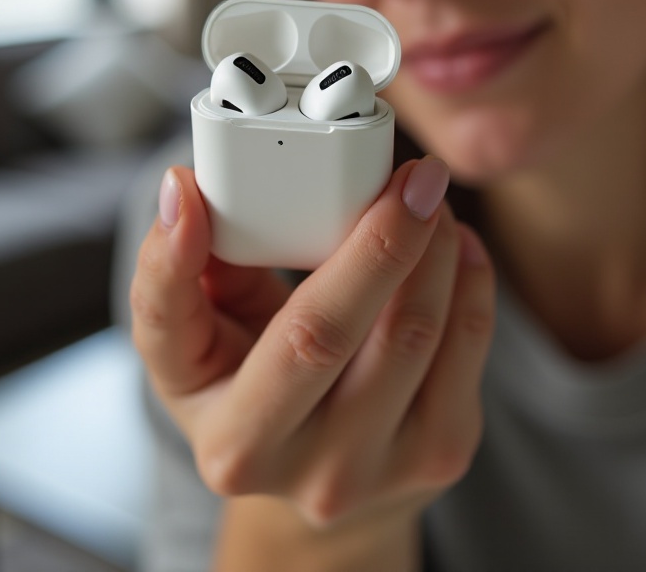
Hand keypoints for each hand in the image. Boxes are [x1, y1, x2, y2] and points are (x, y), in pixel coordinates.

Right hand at [130, 158, 495, 529]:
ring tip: (426, 197)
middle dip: (377, 240)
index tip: (190, 188)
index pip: (197, 340)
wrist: (323, 470)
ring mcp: (381, 470)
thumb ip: (177, 273)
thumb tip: (181, 191)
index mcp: (232, 443)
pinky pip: (468, 346)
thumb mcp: (194, 345)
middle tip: (406, 173)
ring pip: (413, 334)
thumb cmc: (250, 387)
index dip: (182, 262)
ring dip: (432, 247)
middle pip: (330, 336)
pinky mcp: (442, 453)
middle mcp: (306, 472)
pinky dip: (467, 277)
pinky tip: (454, 241)